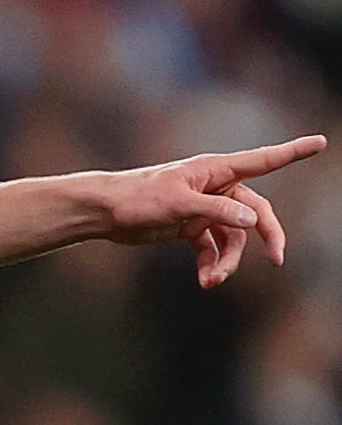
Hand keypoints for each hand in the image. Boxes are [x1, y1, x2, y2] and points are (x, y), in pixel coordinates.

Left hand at [101, 135, 325, 287]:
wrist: (104, 213)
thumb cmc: (137, 198)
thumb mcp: (177, 204)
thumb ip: (215, 211)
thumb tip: (252, 221)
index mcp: (214, 170)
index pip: (262, 161)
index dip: (292, 152)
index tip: (320, 143)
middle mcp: (214, 187)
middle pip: (255, 212)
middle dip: (267, 236)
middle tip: (278, 259)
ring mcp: (203, 209)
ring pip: (233, 237)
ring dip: (228, 260)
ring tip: (212, 280)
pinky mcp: (189, 227)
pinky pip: (211, 248)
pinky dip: (211, 263)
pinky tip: (205, 281)